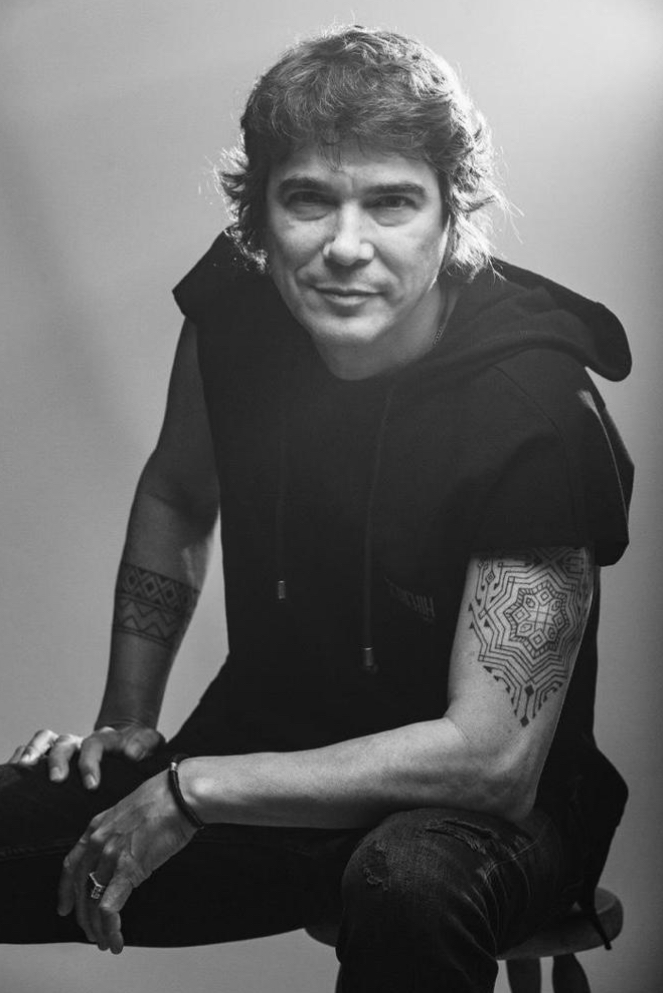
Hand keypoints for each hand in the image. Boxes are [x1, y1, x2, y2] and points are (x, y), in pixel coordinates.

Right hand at [8, 723, 163, 788]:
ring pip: (46, 741)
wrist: (129, 742)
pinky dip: (23, 754)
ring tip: (25, 767)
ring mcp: (66, 747)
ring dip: (34, 751)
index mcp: (104, 739)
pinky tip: (16, 768)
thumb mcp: (149, 742)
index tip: (92, 785)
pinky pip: (34, 749)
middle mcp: (81, 740)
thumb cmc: (139, 747)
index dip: (91, 763)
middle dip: (59, 760)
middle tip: (58, 780)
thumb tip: (132, 754)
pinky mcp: (55, 756)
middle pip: (64, 742)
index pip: (94, 745)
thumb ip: (143, 745)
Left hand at [57, 770, 196, 952]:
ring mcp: (110, 856)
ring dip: (97, 928)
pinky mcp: (127, 870)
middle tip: (90, 933)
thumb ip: (121, 830)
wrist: (180, 795)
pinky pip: (109, 908)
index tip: (65, 907)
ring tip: (105, 942)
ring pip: (92, 903)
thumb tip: (127, 846)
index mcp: (97, 826)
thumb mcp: (131, 811)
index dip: (66, 890)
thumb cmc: (165, 798)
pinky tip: (116, 940)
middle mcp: (98, 842)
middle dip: (83, 916)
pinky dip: (110, 929)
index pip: (71, 865)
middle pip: (80, 888)